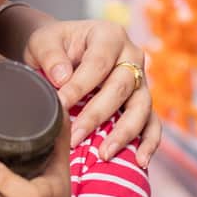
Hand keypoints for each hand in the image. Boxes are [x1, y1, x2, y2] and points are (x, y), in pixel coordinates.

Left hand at [21, 16, 159, 165]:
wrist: (63, 52)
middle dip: (97, 114)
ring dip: (123, 132)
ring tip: (104, 154)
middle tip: (75, 136)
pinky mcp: (143, 102)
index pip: (99, 63)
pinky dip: (149, 142)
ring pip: (141, 107)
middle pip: (121, 87)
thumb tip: (63, 78)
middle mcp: (132, 56)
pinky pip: (153, 123)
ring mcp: (141, 80)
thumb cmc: (55, 46)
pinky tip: (140, 161)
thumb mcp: (43, 41)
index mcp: (109, 35)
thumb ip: (50, 55)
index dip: (80, 86)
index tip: (61, 105)